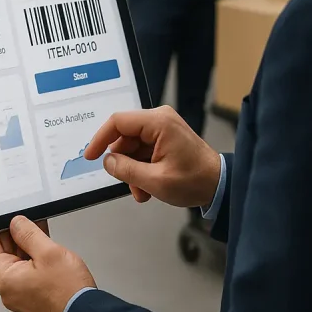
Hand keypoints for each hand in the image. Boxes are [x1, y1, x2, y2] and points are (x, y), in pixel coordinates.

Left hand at [0, 216, 95, 311]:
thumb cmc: (68, 293)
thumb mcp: (49, 253)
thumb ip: (28, 233)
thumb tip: (16, 223)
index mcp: (5, 277)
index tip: (9, 216)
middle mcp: (8, 287)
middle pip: (2, 251)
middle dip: (15, 234)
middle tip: (31, 223)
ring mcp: (19, 292)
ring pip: (16, 260)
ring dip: (27, 245)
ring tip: (43, 235)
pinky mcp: (31, 294)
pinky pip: (26, 270)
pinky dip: (34, 257)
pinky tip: (46, 249)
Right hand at [85, 106, 220, 208]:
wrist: (220, 185)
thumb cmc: (194, 181)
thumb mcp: (156, 181)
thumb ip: (126, 170)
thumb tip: (107, 162)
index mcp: (158, 123)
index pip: (118, 122)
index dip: (101, 139)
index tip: (90, 156)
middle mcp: (160, 119)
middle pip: (125, 136)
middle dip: (123, 163)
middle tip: (128, 184)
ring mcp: (163, 128)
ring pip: (132, 146)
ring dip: (133, 170)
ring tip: (143, 191)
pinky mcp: (166, 137)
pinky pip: (143, 150)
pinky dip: (141, 168)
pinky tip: (148, 187)